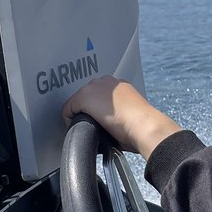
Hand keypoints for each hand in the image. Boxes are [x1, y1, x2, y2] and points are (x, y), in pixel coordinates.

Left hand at [62, 76, 181, 159]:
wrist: (144, 125)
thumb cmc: (141, 126)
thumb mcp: (131, 114)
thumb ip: (120, 113)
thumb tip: (112, 125)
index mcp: (120, 85)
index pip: (99, 95)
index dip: (96, 110)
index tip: (99, 121)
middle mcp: (106, 82)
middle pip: (86, 96)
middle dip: (87, 111)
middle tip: (92, 126)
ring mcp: (94, 87)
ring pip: (77, 102)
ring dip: (80, 114)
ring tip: (87, 128)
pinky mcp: (84, 97)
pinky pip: (68, 109)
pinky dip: (69, 120)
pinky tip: (79, 129)